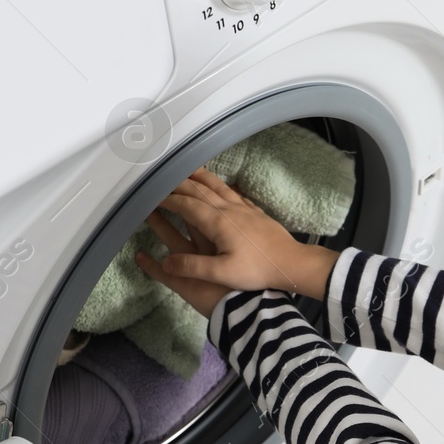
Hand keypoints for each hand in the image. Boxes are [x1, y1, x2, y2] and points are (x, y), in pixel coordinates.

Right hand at [136, 169, 338, 312]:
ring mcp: (243, 208)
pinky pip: (233, 192)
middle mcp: (229, 210)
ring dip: (199, 176)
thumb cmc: (259, 270)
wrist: (292, 263)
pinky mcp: (254, 212)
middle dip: (177, 184)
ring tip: (187, 169)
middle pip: (199, 190)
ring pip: (217, 186)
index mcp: (218, 222)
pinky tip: (221, 187)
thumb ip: (192, 267)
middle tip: (161, 180)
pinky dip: (220, 185)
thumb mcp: (223, 273)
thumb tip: (166, 263)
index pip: (186, 205)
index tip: (151, 198)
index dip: (166, 200)